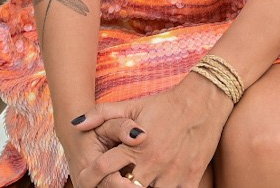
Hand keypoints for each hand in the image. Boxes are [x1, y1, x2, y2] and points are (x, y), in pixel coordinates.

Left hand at [72, 77, 232, 187]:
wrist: (203, 101)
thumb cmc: (164, 104)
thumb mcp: (131, 105)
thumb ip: (101, 113)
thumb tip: (76, 124)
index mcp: (135, 145)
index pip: (103, 167)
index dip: (92, 175)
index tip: (89, 176)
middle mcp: (152, 161)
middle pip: (124, 187)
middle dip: (118, 184)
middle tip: (118, 179)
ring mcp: (172, 173)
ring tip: (139, 181)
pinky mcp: (190, 178)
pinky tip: (159, 184)